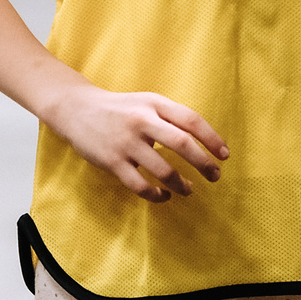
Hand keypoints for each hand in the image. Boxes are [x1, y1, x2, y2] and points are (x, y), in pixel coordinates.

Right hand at [42, 82, 228, 202]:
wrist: (77, 109)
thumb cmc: (120, 109)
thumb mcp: (146, 103)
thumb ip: (171, 118)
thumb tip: (204, 142)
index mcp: (154, 104)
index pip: (191, 120)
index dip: (212, 139)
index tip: (224, 155)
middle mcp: (142, 121)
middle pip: (183, 144)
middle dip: (204, 163)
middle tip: (215, 176)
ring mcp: (127, 142)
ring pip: (164, 170)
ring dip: (181, 184)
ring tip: (189, 189)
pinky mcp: (113, 161)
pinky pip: (141, 185)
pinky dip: (157, 195)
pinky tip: (164, 196)